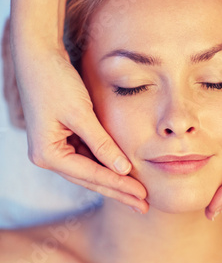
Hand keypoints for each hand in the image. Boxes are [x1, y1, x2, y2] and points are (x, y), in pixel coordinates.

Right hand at [3, 21, 147, 212]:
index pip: (91, 175)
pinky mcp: (63, 139)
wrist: (38, 56)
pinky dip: (106, 164)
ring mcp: (55, 148)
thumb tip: (123, 170)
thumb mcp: (81, 114)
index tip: (142, 195)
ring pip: (90, 171)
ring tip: (137, 195)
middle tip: (143, 206)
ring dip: (113, 181)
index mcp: (48, 154)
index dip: (118, 186)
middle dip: (118, 192)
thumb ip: (102, 144)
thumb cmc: (55, 81)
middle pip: (90, 179)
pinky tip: (123, 174)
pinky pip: (88, 157)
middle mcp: (48, 156)